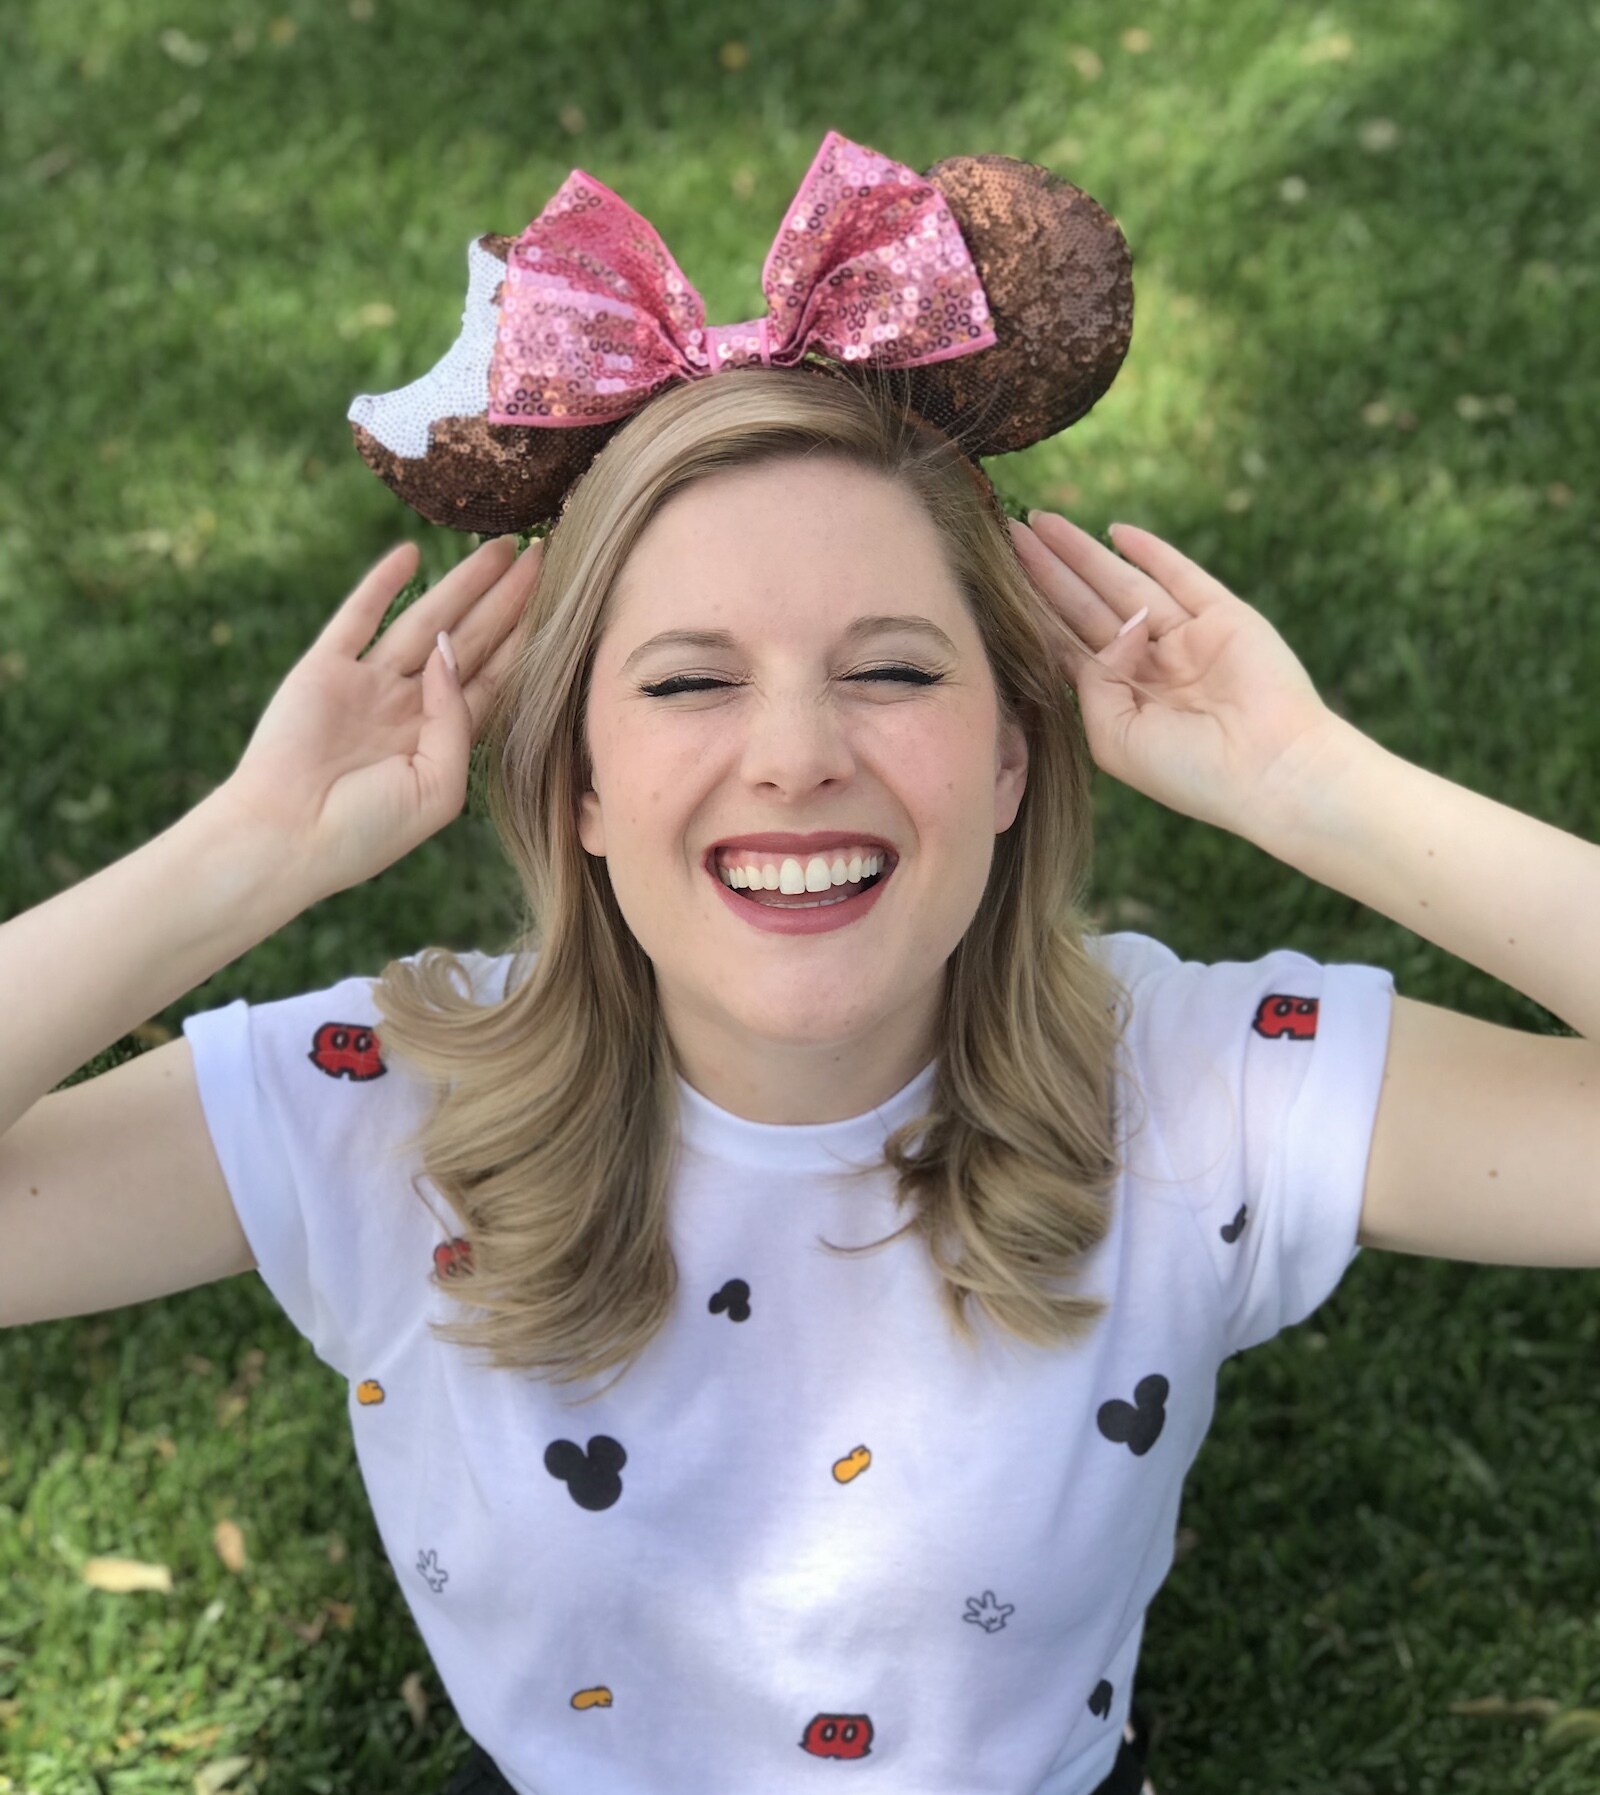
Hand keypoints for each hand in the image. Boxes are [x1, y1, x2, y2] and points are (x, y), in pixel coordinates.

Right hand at [218, 533, 540, 900]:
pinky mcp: (323, 669)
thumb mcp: (438, 789)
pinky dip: (381, 584)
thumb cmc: (367, 830)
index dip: (527, 639)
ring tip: (499, 546)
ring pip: (425, 620)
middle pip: (470, 640)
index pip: (495, 678)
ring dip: (462, 583)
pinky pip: (357, 617)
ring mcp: (368, 685)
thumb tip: (448, 654)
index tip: (562, 601)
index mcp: (441, 741)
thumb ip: (457, 722)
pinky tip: (410, 553)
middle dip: (507, 600)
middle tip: (542, 555)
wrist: (285, 839)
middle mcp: (409, 707)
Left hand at [1008, 512, 1349, 836]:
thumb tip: (1113, 631)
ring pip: (1123, 584)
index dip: (1033, 614)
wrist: (1268, 770)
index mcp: (1121, 702)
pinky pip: (1180, 575)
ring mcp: (1186, 639)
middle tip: (1008, 534)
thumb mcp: (1113, 738)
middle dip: (1048, 573)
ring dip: (1083, 554)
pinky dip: (1150, 551)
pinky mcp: (1223, 616)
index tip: (995, 584)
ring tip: (1042, 522)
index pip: (1067, 646)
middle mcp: (1150, 667)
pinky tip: (1115, 531)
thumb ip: (1093, 682)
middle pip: (1086, 608)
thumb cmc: (1187, 771)